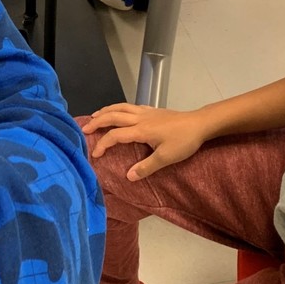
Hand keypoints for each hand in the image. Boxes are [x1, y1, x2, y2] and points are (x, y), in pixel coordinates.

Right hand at [82, 104, 212, 179]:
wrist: (200, 123)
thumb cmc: (184, 141)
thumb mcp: (166, 158)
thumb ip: (146, 167)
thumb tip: (128, 177)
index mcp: (141, 130)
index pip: (115, 135)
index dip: (103, 144)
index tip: (95, 154)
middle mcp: (140, 118)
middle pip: (113, 116)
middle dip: (97, 121)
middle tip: (84, 128)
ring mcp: (147, 112)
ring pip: (121, 107)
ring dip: (106, 111)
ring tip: (96, 115)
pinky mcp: (153, 110)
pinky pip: (131, 106)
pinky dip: (120, 108)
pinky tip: (120, 112)